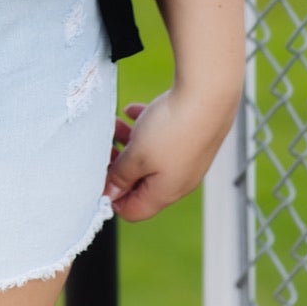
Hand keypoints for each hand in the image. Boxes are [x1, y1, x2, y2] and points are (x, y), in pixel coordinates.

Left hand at [102, 85, 239, 223]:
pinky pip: (163, 138)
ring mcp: (187, 158)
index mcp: (165, 192)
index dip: (112, 197)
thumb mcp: (137, 156)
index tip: (97, 175)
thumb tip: (110, 194)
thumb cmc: (174, 128)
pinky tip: (133, 111)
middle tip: (104, 147)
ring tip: (114, 125)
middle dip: (118, 165)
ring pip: (150, 157)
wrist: (209, 94)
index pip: (133, 211)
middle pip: (140, 182)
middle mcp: (179, 180)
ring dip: (129, 144)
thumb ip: (121, 176)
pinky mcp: (192, 137)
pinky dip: (145, 128)